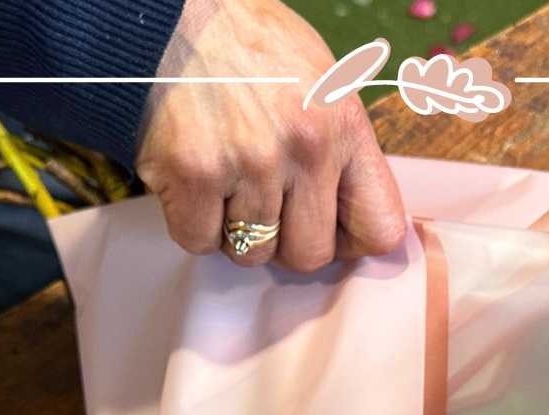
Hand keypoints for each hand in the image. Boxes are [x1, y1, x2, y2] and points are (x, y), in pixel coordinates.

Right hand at [135, 0, 406, 270]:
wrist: (168, 12)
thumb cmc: (244, 45)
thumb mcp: (319, 81)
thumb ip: (340, 148)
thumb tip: (350, 214)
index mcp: (344, 125)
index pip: (380, 228)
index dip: (351, 241)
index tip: (329, 230)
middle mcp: (305, 148)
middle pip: (310, 255)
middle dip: (284, 242)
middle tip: (262, 205)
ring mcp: (249, 164)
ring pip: (252, 253)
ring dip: (234, 230)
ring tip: (223, 182)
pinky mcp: (193, 175)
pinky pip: (199, 241)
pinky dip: (192, 224)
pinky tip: (192, 184)